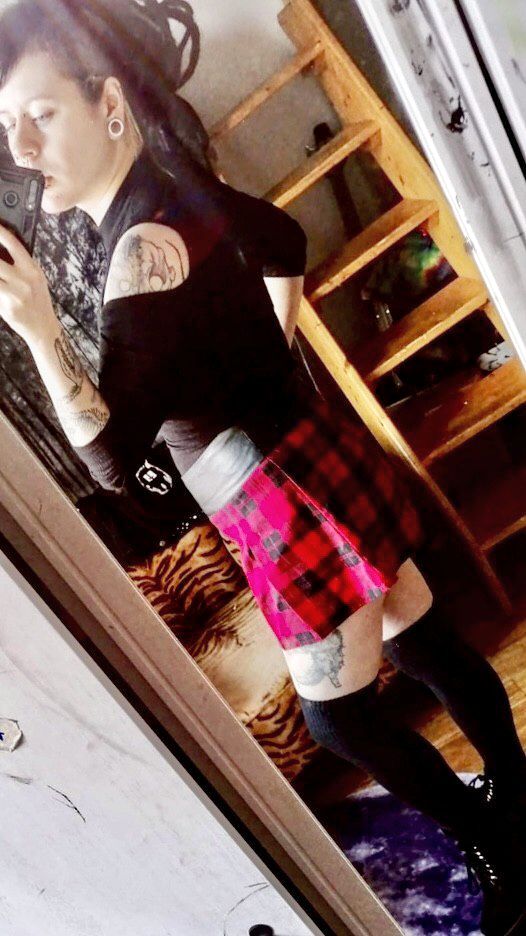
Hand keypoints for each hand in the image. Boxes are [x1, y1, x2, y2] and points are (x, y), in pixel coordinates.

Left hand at [0, 224, 56, 344]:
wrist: (43, 327)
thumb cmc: (37, 301)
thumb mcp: (35, 279)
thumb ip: (20, 265)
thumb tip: (1, 250)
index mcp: (33, 269)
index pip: (13, 244)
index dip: (0, 232)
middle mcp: (25, 280)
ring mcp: (16, 294)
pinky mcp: (7, 307)